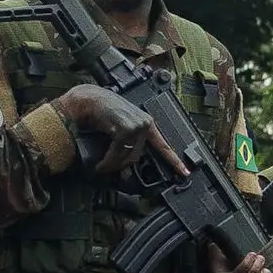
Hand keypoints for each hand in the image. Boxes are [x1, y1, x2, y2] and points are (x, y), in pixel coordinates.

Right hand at [51, 82, 165, 178]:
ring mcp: (136, 125)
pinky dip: (107, 162)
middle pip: (137, 156)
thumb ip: (127, 144)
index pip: (163, 145)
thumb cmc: (102, 112)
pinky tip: (101, 165)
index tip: (185, 172)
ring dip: (113, 166)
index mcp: (147, 123)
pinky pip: (117, 153)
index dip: (174, 160)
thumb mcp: (120, 127)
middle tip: (108, 168)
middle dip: (121, 166)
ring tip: (102, 167)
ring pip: (127, 157)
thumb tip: (127, 170)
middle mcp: (144, 123)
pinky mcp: (125, 129)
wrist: (87, 99)